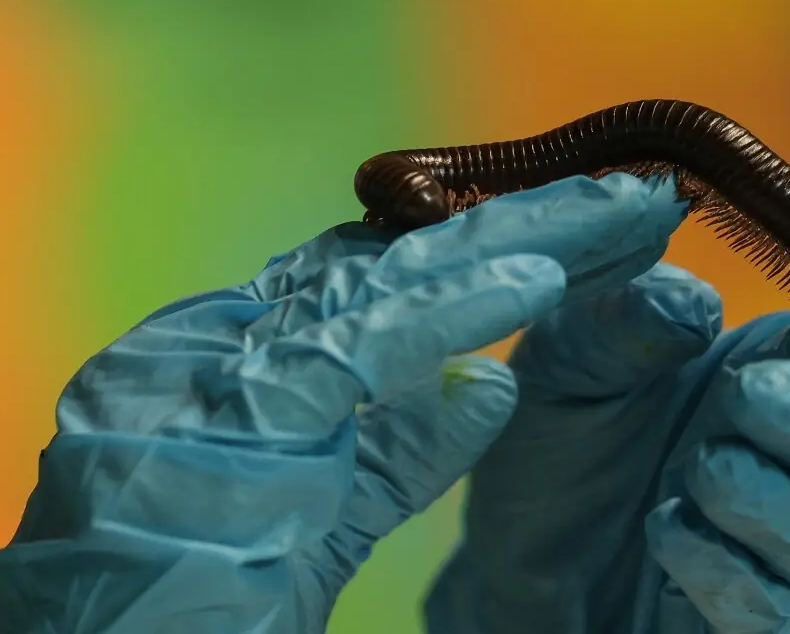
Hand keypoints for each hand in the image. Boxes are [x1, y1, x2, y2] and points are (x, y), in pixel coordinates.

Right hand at [0, 173, 685, 633]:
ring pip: (387, 278)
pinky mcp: (236, 408)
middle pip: (385, 261)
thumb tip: (487, 385)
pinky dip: (458, 307)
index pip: (360, 284)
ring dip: (511, 242)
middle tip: (621, 198)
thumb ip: (391, 456)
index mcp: (213, 363)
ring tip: (614, 214)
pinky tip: (540, 279)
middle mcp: (208, 342)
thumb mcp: (306, 533)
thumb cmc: (168, 615)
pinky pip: (367, 342)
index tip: (565, 235)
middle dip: (511, 226)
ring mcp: (215, 365)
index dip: (470, 253)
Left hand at [424, 263, 789, 633]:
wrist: (507, 556)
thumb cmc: (558, 438)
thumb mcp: (565, 363)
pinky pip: (787, 615)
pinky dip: (732, 575)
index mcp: (778, 373)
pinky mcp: (769, 626)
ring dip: (765, 499)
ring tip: (697, 470)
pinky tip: (670, 534)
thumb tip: (695, 302)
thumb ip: (623, 321)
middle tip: (745, 394)